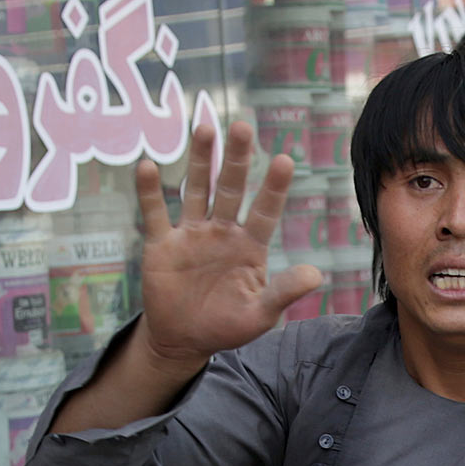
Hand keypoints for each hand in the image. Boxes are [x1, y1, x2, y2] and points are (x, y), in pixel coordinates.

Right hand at [137, 120, 320, 370]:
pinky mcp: (162, 244)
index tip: (285, 159)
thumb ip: (283, 292)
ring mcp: (191, 234)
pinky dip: (150, 191)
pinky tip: (148, 166)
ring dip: (200, 161)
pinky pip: (155, 213)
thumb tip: (316, 274)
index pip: (265, 211)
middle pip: (230, 189)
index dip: (273, 187)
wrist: (184, 339)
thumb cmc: (227, 325)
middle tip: (242, 126)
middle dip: (236, 159)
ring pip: (196, 190)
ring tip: (205, 129)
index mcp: (250, 246)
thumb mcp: (260, 314)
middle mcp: (222, 232)